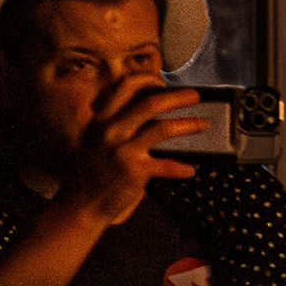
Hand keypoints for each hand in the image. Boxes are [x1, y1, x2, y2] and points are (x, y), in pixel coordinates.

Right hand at [53, 72, 203, 228]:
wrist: (81, 205)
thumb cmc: (92, 173)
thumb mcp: (96, 140)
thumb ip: (116, 123)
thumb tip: (148, 109)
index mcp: (102, 119)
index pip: (126, 87)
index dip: (148, 80)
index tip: (164, 82)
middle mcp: (111, 130)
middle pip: (151, 103)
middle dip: (178, 97)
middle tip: (195, 96)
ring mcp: (123, 150)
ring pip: (162, 128)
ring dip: (188, 124)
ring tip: (203, 124)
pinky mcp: (134, 171)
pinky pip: (165, 165)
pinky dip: (180, 168)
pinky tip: (189, 170)